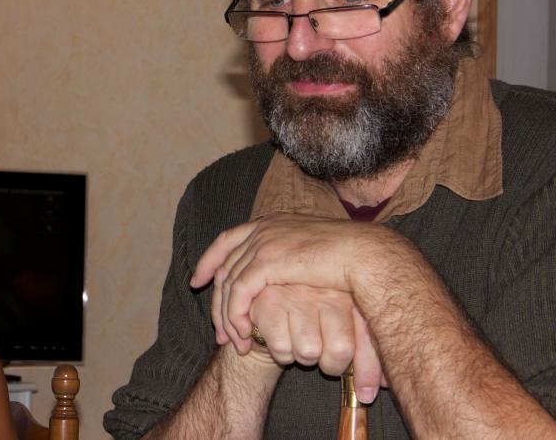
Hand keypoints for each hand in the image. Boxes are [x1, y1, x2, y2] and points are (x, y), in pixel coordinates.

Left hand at [190, 214, 391, 403]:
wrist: (368, 255)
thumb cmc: (354, 260)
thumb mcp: (316, 256)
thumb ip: (296, 264)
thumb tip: (291, 282)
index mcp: (273, 222)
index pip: (228, 239)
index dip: (209, 260)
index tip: (198, 279)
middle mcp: (263, 228)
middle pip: (224, 265)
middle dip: (217, 300)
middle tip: (219, 331)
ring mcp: (263, 242)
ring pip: (229, 283)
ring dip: (227, 316)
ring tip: (234, 343)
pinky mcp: (267, 261)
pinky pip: (239, 292)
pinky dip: (237, 316)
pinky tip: (244, 336)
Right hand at [233, 284, 384, 402]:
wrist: (266, 304)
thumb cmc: (310, 322)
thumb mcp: (345, 334)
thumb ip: (366, 361)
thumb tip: (370, 393)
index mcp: (352, 297)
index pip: (368, 341)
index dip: (367, 372)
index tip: (365, 392)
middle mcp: (328, 291)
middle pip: (340, 351)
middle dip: (328, 365)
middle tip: (320, 354)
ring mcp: (299, 294)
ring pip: (308, 351)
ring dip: (300, 358)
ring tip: (296, 342)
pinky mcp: (270, 301)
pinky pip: (282, 347)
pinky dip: (280, 354)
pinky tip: (278, 338)